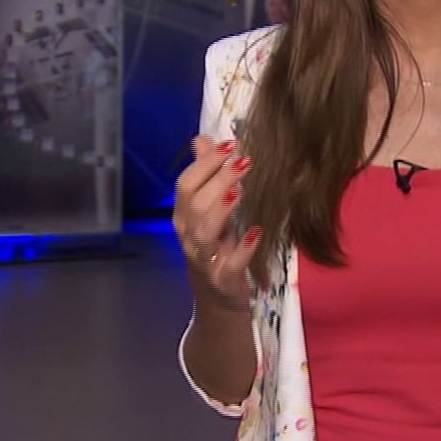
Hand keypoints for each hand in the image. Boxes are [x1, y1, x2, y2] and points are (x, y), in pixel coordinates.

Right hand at [172, 136, 258, 308]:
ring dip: (222, 209)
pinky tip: (256, 233)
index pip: (185, 185)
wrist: (217, 301)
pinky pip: (229, 265)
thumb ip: (205, 176)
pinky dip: (243, 249)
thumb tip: (202, 140)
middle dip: (218, 179)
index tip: (230, 144)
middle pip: (194, 204)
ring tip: (240, 191)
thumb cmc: (215, 249)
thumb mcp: (208, 212)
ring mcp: (203, 259)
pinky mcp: (222, 280)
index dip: (204, 164)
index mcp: (183, 217)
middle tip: (245, 161)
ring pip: (204, 231)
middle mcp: (188, 236)